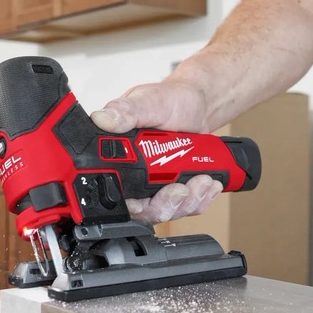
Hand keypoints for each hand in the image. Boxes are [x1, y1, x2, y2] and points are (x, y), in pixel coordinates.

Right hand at [90, 80, 224, 222]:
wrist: (196, 105)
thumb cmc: (167, 101)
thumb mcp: (145, 101)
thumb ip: (125, 111)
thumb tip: (102, 119)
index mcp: (118, 158)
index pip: (114, 195)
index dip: (129, 205)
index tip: (144, 202)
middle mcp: (134, 177)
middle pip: (143, 210)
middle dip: (166, 205)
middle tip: (181, 188)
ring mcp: (157, 186)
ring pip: (168, 211)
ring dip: (188, 201)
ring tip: (202, 180)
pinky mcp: (177, 189)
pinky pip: (188, 206)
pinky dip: (201, 199)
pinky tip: (209, 182)